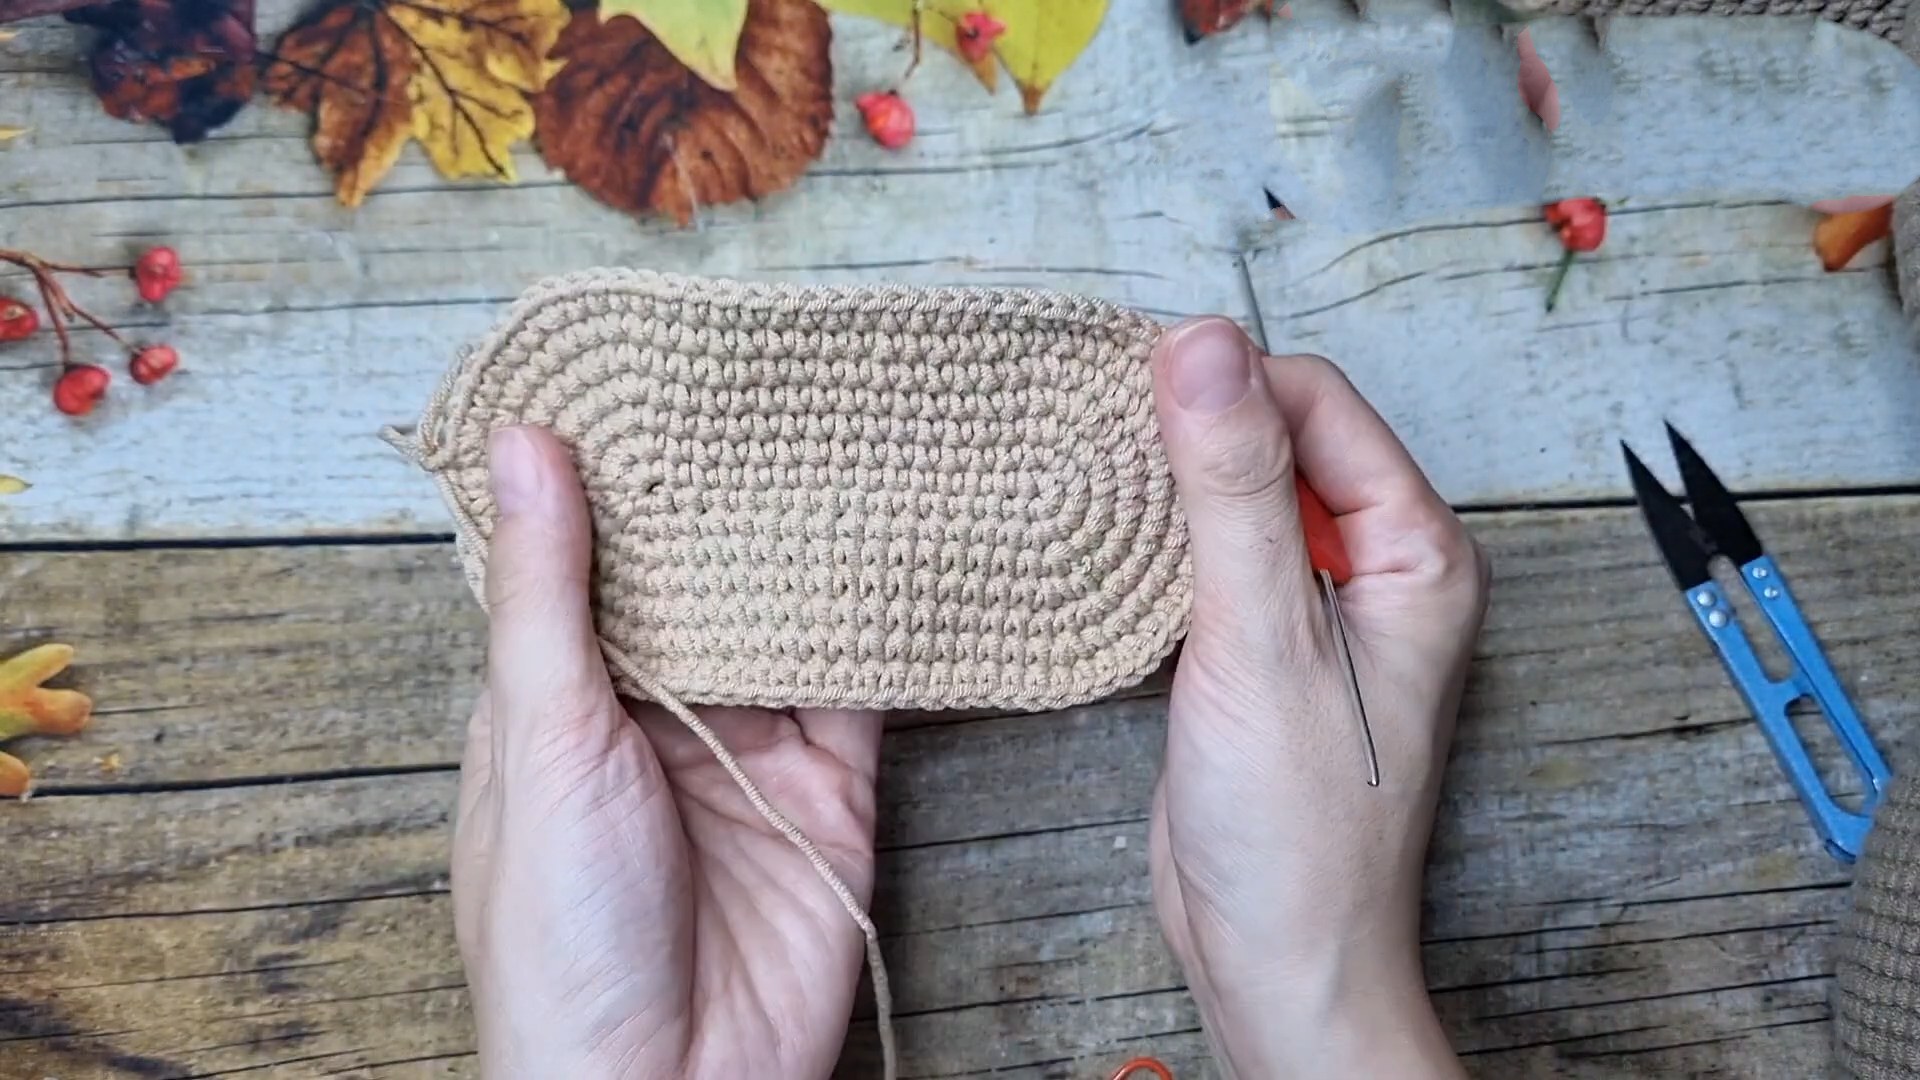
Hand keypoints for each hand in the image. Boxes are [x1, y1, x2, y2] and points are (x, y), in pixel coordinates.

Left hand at [452, 426, 882, 1079]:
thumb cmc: (562, 938)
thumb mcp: (544, 746)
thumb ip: (551, 601)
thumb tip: (527, 445)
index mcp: (555, 700)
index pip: (585, 558)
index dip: (611, 471)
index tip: (644, 371)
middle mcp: (651, 711)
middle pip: (695, 579)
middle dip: (725, 496)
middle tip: (765, 376)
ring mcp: (746, 746)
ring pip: (784, 618)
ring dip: (808, 545)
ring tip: (844, 428)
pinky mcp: (831, 786)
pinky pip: (862, 684)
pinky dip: (882, 620)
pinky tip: (903, 540)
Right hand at [1146, 319, 1488, 1077]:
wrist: (1277, 961)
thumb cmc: (1300, 827)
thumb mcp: (1264, 639)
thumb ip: (1233, 486)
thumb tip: (1201, 343)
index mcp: (1419, 551)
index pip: (1320, 404)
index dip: (1228, 381)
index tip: (1131, 381)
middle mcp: (1377, 569)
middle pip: (1278, 440)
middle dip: (1192, 426)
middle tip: (1096, 427)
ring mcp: (1314, 609)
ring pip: (1234, 496)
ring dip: (1167, 482)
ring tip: (1087, 475)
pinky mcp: (1255, 649)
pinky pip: (1206, 556)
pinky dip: (1155, 539)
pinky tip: (1100, 541)